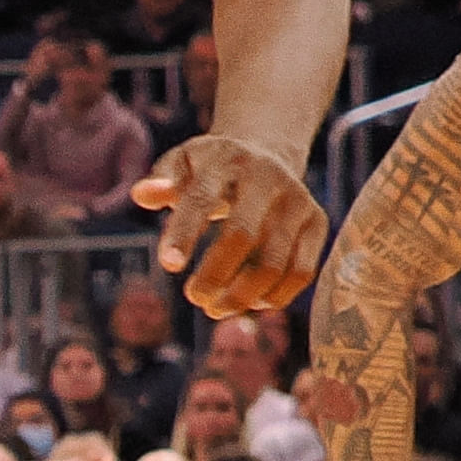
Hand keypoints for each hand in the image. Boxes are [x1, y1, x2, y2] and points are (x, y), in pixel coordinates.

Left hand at [137, 133, 327, 315]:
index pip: (202, 198)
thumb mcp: (184, 163)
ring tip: (215, 308)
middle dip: (214, 274)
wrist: (267, 152)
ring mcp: (297, 200)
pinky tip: (250, 302)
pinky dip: (274, 296)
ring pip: (274, 263)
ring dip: (242, 296)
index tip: (168, 266)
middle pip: (242, 234)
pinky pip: (301, 272)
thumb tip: (142, 194)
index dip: (184, 233)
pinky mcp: (317, 221)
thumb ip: (163, 180)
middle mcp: (268, 178)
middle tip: (194, 297)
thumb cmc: (213, 168)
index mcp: (227, 160)